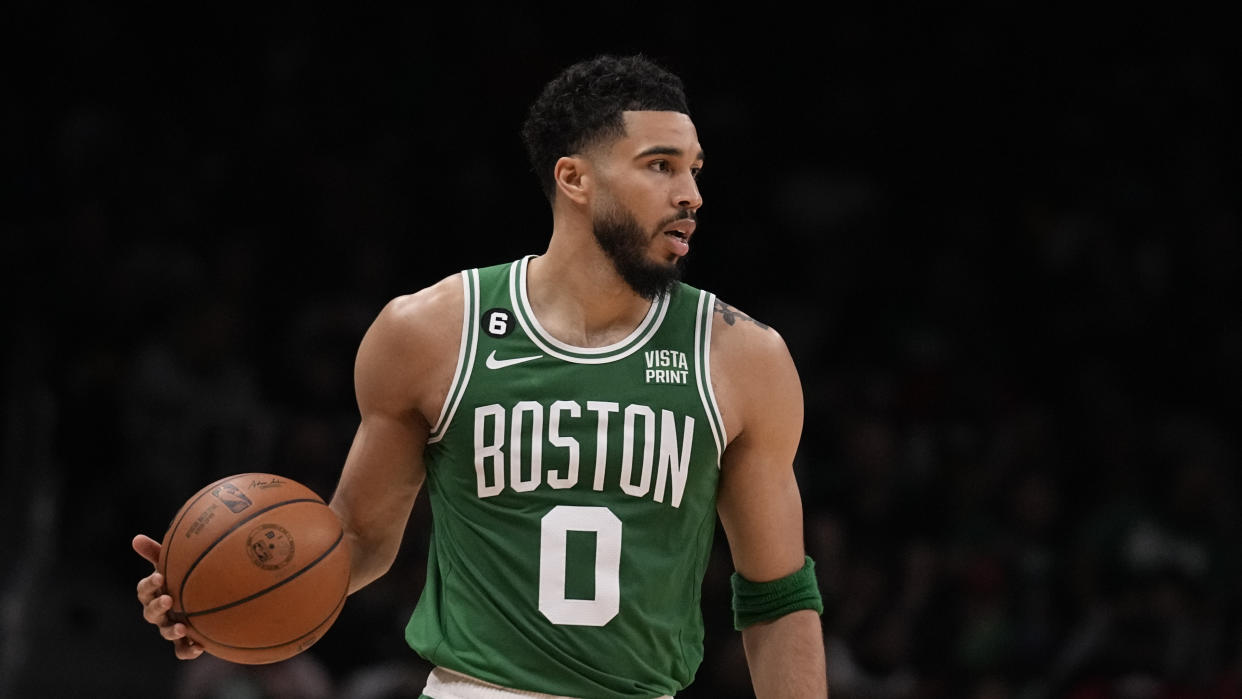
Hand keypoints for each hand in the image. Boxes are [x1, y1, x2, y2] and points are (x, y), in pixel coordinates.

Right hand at [132, 534, 203, 659]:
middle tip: (169, 600)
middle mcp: (160, 612)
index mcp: (155, 592)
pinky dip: (188, 650)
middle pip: (150, 613)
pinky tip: (200, 647)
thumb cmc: (185, 576)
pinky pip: (182, 650)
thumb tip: (135, 538)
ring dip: (171, 630)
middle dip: (157, 607)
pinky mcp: (184, 641)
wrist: (207, 598)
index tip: (160, 577)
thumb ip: (157, 553)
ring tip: (182, 628)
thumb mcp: (174, 563)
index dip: (150, 585)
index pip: (144, 590)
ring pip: (164, 632)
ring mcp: (170, 626)